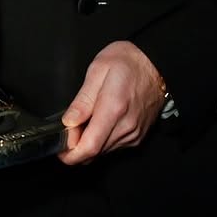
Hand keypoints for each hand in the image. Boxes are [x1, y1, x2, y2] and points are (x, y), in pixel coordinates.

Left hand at [58, 40, 165, 165]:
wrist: (156, 65)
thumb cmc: (128, 62)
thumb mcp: (98, 69)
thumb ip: (83, 99)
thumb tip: (68, 122)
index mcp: (113, 108)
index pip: (89, 146)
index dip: (70, 154)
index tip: (59, 147)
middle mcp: (126, 126)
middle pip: (94, 153)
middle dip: (76, 147)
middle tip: (70, 128)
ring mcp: (133, 134)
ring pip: (103, 152)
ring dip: (89, 143)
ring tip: (87, 120)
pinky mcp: (137, 137)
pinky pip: (113, 147)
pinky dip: (102, 140)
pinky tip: (101, 122)